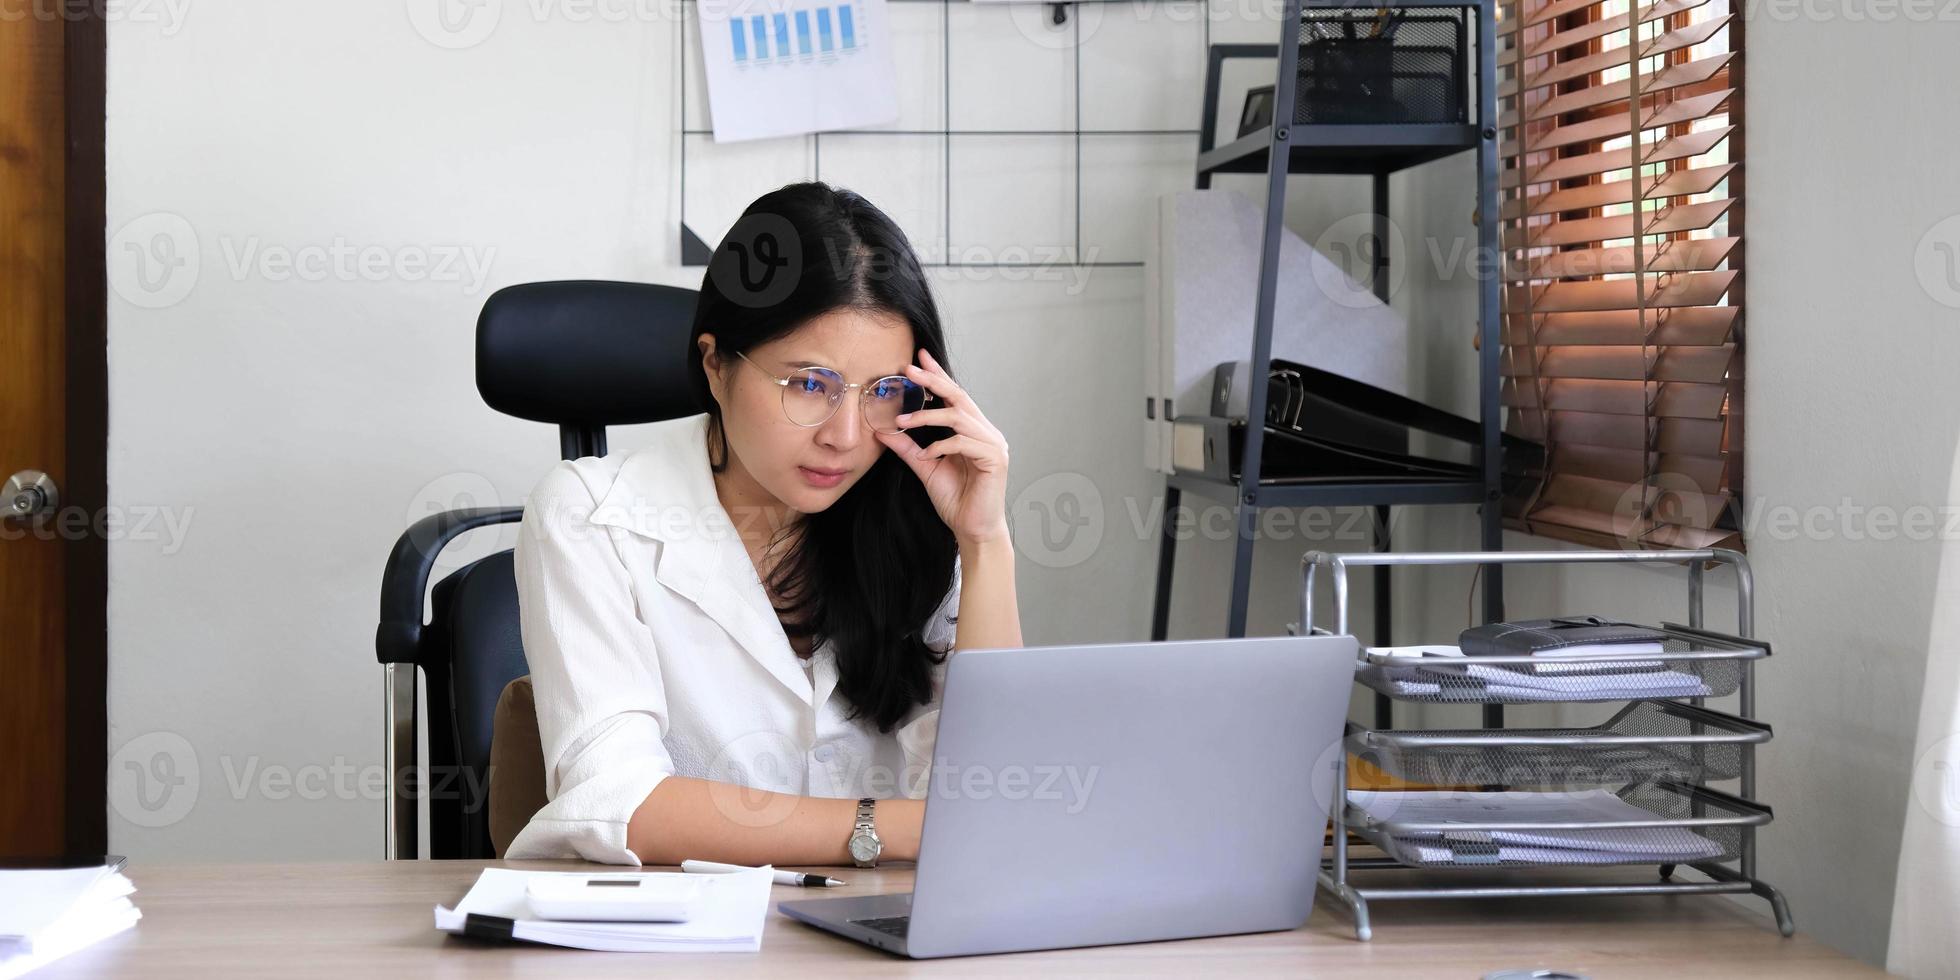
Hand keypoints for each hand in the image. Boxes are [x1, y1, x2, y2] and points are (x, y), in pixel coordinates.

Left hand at [874, 348, 1010, 545]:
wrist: (973, 530)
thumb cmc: (956, 500)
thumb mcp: (925, 468)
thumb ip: (908, 448)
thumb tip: (884, 430)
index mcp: (973, 431)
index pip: (954, 397)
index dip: (937, 376)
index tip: (918, 357)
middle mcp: (987, 432)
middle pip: (959, 397)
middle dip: (933, 381)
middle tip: (909, 368)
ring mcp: (994, 445)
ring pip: (960, 417)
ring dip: (928, 416)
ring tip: (902, 419)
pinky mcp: (995, 459)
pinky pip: (964, 443)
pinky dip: (943, 446)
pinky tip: (928, 455)